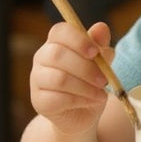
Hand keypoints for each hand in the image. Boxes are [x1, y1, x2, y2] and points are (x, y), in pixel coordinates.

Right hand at [30, 21, 111, 135]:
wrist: (83, 113)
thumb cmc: (91, 82)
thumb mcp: (101, 63)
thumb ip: (101, 46)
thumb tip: (101, 27)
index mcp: (56, 42)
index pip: (59, 31)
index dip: (77, 39)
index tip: (95, 52)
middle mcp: (41, 58)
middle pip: (57, 54)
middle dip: (86, 68)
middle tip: (104, 80)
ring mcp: (36, 80)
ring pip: (59, 78)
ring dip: (85, 87)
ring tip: (101, 94)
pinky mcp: (38, 101)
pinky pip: (57, 98)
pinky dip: (79, 100)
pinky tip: (91, 101)